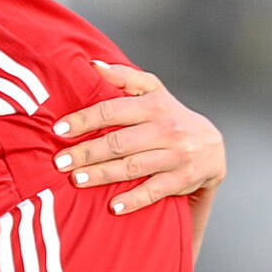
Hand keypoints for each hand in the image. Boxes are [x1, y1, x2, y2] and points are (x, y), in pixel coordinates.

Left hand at [52, 61, 225, 217]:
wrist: (211, 147)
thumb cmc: (170, 116)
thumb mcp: (153, 91)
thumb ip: (124, 77)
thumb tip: (92, 65)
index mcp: (154, 105)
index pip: (112, 110)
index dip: (85, 119)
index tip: (60, 129)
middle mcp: (166, 129)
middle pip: (119, 142)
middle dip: (87, 152)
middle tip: (60, 161)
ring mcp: (176, 155)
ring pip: (133, 166)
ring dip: (103, 175)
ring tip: (77, 179)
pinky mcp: (182, 179)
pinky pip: (154, 191)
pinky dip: (134, 199)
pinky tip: (113, 206)